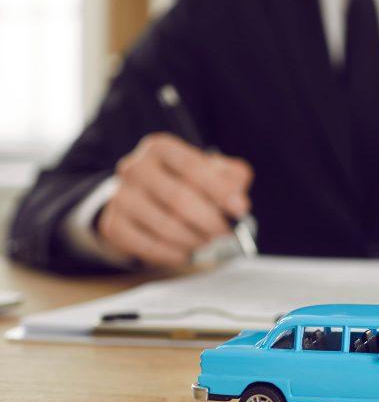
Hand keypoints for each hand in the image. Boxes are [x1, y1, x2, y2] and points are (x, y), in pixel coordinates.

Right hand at [97, 133, 252, 267]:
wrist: (142, 199)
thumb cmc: (186, 182)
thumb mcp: (212, 171)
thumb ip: (231, 178)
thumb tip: (239, 203)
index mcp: (160, 147)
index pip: (192, 167)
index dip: (220, 190)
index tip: (241, 209)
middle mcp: (134, 167)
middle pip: (179, 199)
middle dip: (210, 221)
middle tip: (227, 234)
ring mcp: (120, 196)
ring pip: (165, 226)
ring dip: (195, 240)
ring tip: (210, 242)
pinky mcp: (113, 225)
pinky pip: (149, 247)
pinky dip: (175, 254)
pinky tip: (188, 252)